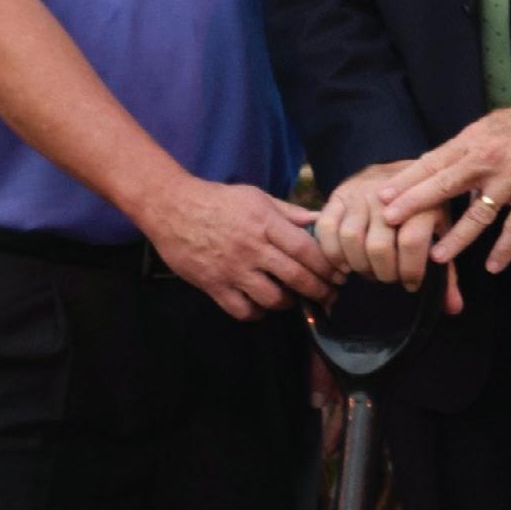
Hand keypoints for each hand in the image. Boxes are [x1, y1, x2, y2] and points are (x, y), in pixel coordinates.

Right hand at [146, 179, 344, 321]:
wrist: (171, 208)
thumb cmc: (217, 200)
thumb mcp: (256, 197)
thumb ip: (289, 212)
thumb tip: (319, 221)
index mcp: (265, 223)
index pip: (305, 249)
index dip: (327, 266)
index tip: (339, 275)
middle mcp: (251, 248)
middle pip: (296, 277)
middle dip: (320, 291)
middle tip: (330, 297)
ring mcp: (232, 269)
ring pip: (273, 298)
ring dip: (289, 303)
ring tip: (292, 299)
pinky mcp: (214, 286)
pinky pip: (243, 310)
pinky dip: (257, 312)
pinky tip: (261, 305)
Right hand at [313, 160, 463, 316]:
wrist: (398, 173)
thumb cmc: (422, 211)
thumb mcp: (441, 233)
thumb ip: (447, 271)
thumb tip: (453, 308)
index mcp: (421, 202)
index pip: (411, 242)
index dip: (410, 270)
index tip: (411, 284)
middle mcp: (389, 196)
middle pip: (378, 246)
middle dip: (383, 273)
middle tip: (388, 278)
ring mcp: (360, 194)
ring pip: (351, 238)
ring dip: (358, 265)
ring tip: (369, 271)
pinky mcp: (338, 196)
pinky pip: (327, 228)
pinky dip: (333, 252)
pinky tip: (345, 264)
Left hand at [379, 100, 510, 274]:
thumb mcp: (485, 128)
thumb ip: (459, 151)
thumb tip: (427, 168)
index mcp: (472, 143)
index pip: (432, 163)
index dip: (406, 181)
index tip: (381, 196)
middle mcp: (488, 161)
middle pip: (446, 186)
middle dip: (416, 205)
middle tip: (391, 222)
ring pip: (480, 214)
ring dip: (458, 238)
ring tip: (437, 257)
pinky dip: (505, 249)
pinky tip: (493, 266)